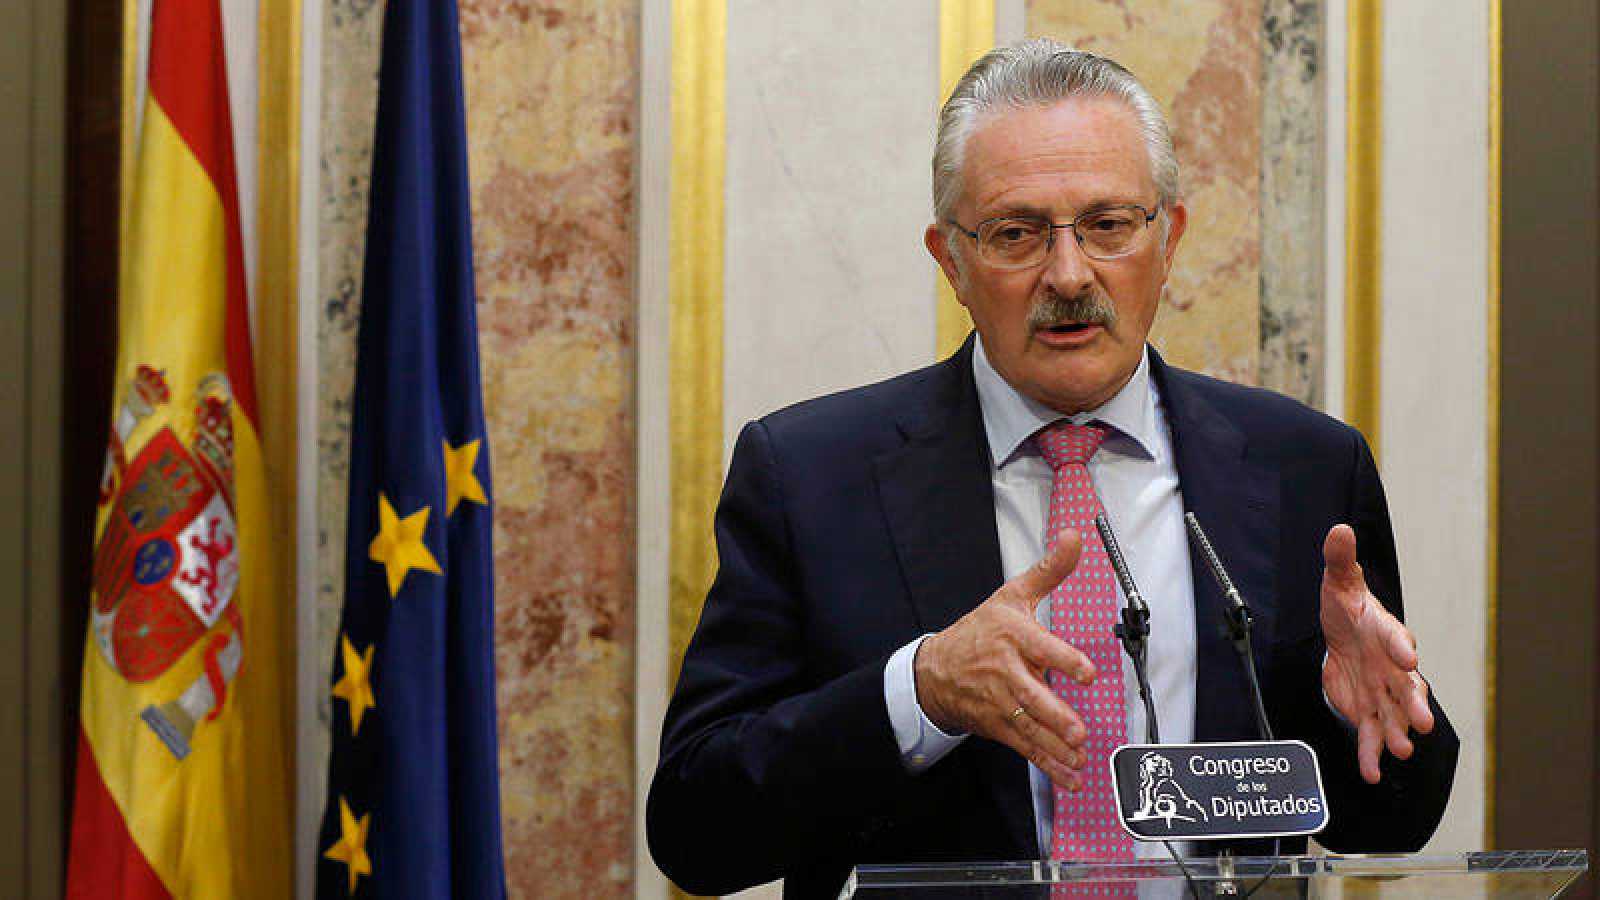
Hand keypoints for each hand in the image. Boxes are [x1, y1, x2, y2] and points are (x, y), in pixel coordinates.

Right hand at [914, 530, 1097, 789]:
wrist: (937, 669)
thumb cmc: (981, 631)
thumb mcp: (1012, 595)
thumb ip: (1049, 571)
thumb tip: (1076, 539)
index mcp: (1012, 635)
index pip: (1040, 646)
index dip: (1063, 660)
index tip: (1087, 673)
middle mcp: (1005, 670)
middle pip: (1030, 694)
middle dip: (1054, 714)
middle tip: (1076, 728)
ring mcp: (999, 701)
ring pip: (1029, 725)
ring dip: (1054, 744)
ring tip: (1077, 755)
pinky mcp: (997, 724)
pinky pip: (1025, 746)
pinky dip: (1047, 763)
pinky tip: (1069, 775)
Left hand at [1319, 524, 1434, 783]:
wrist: (1342, 633)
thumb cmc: (1347, 606)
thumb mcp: (1337, 581)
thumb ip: (1339, 559)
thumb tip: (1339, 529)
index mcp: (1387, 633)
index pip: (1397, 638)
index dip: (1402, 647)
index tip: (1408, 657)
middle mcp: (1391, 667)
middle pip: (1407, 687)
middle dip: (1414, 704)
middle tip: (1421, 721)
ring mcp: (1381, 691)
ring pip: (1394, 716)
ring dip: (1398, 734)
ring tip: (1402, 751)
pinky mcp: (1366, 710)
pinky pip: (1371, 735)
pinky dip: (1370, 755)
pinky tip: (1371, 773)